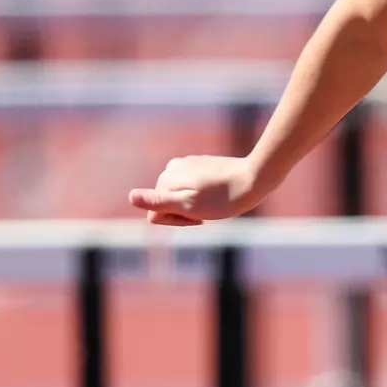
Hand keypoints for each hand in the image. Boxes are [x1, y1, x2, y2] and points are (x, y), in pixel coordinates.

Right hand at [129, 155, 259, 226]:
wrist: (255, 178)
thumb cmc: (223, 198)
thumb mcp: (189, 205)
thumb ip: (158, 202)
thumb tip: (130, 196)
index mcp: (166, 179)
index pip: (156, 215)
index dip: (177, 222)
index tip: (199, 219)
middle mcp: (172, 168)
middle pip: (166, 204)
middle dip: (184, 213)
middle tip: (209, 212)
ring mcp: (186, 165)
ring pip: (180, 197)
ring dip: (194, 206)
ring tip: (215, 203)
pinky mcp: (200, 165)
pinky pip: (192, 188)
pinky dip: (202, 196)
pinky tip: (218, 195)